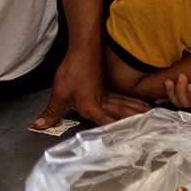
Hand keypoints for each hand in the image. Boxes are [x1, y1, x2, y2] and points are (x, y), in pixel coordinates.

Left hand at [33, 49, 150, 128]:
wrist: (83, 49)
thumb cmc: (73, 70)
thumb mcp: (59, 93)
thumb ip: (52, 112)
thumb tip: (39, 126)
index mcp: (92, 106)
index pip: (106, 123)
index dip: (115, 132)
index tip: (126, 141)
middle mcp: (102, 101)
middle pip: (121, 113)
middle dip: (134, 120)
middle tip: (150, 124)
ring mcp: (105, 92)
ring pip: (123, 104)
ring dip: (135, 109)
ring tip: (148, 112)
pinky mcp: (104, 86)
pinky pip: (121, 97)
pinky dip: (130, 101)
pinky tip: (134, 101)